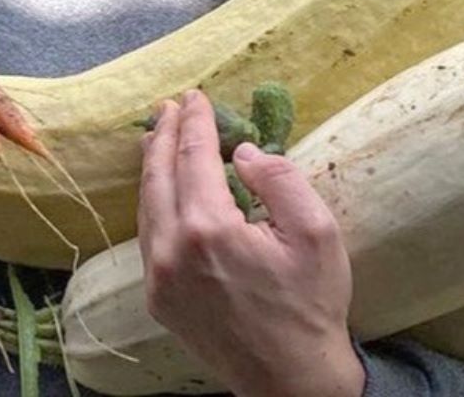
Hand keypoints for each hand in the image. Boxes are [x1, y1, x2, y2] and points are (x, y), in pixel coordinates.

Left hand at [137, 90, 363, 396]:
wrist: (291, 381)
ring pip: (147, 204)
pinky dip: (153, 201)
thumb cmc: (311, 305)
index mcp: (210, 229)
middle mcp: (172, 249)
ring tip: (159, 135)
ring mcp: (158, 276)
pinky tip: (162, 187)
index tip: (196, 96)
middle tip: (170, 105)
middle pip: (158, 174)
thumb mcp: (316, 233)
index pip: (193, 156)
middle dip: (163, 134)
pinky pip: (148, 234)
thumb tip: (241, 151)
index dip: (194, 122)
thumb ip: (280, 179)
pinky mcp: (156, 297)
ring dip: (153, 165)